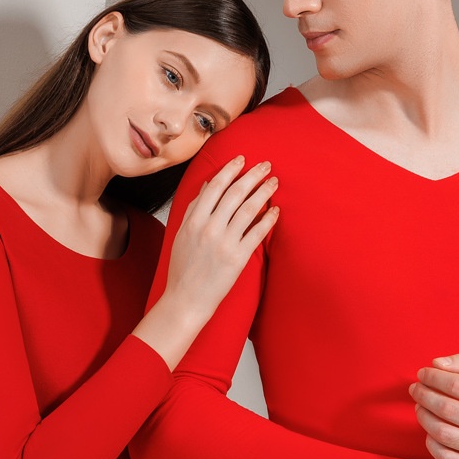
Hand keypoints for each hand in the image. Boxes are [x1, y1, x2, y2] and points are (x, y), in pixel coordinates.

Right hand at [165, 156, 278, 322]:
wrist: (186, 299)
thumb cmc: (183, 267)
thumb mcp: (182, 233)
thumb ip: (194, 208)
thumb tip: (208, 184)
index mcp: (194, 220)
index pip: (215, 187)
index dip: (230, 170)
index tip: (242, 159)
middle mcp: (209, 228)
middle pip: (235, 193)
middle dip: (252, 175)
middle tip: (266, 164)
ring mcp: (224, 243)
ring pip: (249, 209)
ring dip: (264, 192)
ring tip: (274, 182)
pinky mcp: (238, 258)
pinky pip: (257, 233)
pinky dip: (268, 219)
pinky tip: (276, 210)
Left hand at [409, 354, 458, 458]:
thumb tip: (436, 364)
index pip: (458, 385)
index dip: (434, 377)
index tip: (423, 374)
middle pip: (447, 408)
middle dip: (424, 395)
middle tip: (415, 389)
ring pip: (442, 433)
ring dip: (423, 416)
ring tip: (420, 406)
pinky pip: (443, 456)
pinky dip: (430, 441)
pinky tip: (430, 430)